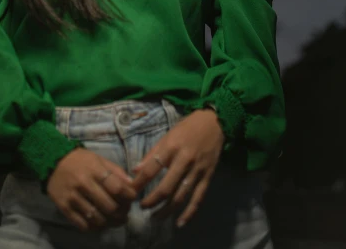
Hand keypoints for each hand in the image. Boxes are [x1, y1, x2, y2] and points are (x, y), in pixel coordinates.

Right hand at [46, 147, 137, 232]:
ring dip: (110, 223)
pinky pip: (83, 225)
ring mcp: (73, 197)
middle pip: (109, 207)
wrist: (52, 161)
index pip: (117, 188)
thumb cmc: (80, 160)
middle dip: (122, 213)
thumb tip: (131, 185)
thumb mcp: (98, 159)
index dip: (129, 196)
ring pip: (97, 219)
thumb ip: (116, 171)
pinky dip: (95, 227)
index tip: (132, 198)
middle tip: (125, 213)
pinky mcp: (64, 208)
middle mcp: (84, 183)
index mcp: (94, 169)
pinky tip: (100, 222)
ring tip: (115, 220)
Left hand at [130, 108, 224, 228]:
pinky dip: (189, 213)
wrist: (214, 122)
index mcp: (171, 147)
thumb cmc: (187, 128)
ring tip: (155, 218)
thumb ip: (152, 154)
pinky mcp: (208, 177)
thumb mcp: (167, 136)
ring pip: (181, 196)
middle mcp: (184, 160)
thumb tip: (135, 171)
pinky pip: (198, 198)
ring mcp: (197, 170)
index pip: (151, 169)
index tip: (130, 192)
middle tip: (142, 207)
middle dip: (152, 201)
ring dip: (167, 210)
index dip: (139, 183)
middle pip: (166, 187)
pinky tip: (179, 223)